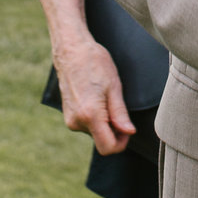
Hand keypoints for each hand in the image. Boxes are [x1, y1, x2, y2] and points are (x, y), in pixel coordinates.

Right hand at [51, 35, 136, 154]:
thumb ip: (120, 113)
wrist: (71, 50)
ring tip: (105, 97)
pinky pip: (87, 125)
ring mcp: (70, 119)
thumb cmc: (94, 63)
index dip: (122, 142)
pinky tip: (96, 98)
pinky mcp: (68, 115)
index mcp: (90, 115)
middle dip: (114, 130)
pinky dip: (96, 117)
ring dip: (104, 122)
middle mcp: (77, 122)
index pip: (108, 147)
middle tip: (117, 105)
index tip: (128, 128)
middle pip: (102, 140)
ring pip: (95, 132)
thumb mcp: (114, 86)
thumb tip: (129, 132)